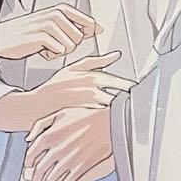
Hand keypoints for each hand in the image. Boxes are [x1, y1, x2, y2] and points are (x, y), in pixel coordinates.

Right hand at [0, 5, 100, 61]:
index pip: (89, 23)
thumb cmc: (29, 33)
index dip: (86, 34)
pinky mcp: (41, 36)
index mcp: (62, 9)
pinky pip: (59, 51)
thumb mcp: (53, 24)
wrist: (1, 38)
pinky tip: (39, 50)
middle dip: (69, 45)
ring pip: (71, 46)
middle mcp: (57, 14)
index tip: (70, 38)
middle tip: (52, 42)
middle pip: (80, 38)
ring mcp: (48, 24)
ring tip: (45, 46)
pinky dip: (50, 55)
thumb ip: (75, 25)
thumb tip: (99, 28)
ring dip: (59, 51)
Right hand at [0, 51, 130, 133]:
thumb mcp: (74, 68)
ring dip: (124, 113)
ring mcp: (89, 106)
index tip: (144, 93)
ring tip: (132, 117)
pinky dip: (111, 122)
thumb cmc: (55, 87)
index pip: (123, 83)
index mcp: (93, 76)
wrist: (36, 106)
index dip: (136, 89)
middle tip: (143, 106)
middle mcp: (94, 90)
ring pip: (116, 110)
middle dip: (134, 102)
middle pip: (124, 98)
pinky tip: (115, 125)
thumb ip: (97, 61)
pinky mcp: (85, 118)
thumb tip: (116, 55)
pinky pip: (104, 120)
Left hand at [24, 105, 115, 180]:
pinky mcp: (82, 172)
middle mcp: (56, 151)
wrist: (110, 123)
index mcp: (49, 137)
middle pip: (39, 173)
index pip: (30, 158)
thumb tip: (28, 139)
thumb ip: (41, 125)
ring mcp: (69, 163)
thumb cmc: (86, 117)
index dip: (28, 166)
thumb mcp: (60, 113)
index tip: (29, 169)